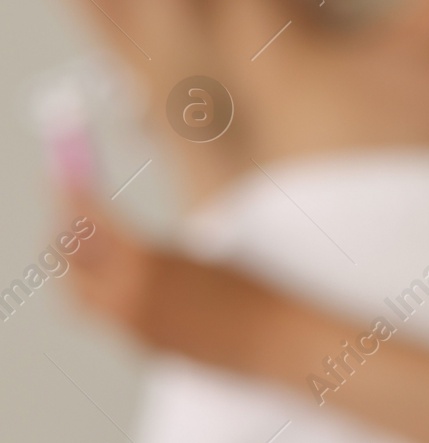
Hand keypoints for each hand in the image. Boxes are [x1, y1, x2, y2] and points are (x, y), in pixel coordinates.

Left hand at [62, 190, 272, 360]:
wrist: (270, 335)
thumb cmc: (247, 286)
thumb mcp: (195, 253)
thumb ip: (147, 250)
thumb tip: (114, 237)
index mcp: (144, 265)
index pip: (90, 225)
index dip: (74, 199)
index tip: (64, 177)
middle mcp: (126, 299)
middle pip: (69, 267)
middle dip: (64, 235)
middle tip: (67, 209)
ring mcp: (131, 327)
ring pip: (81, 297)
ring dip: (77, 267)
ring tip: (83, 241)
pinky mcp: (142, 346)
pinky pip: (107, 315)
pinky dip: (101, 292)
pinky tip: (114, 277)